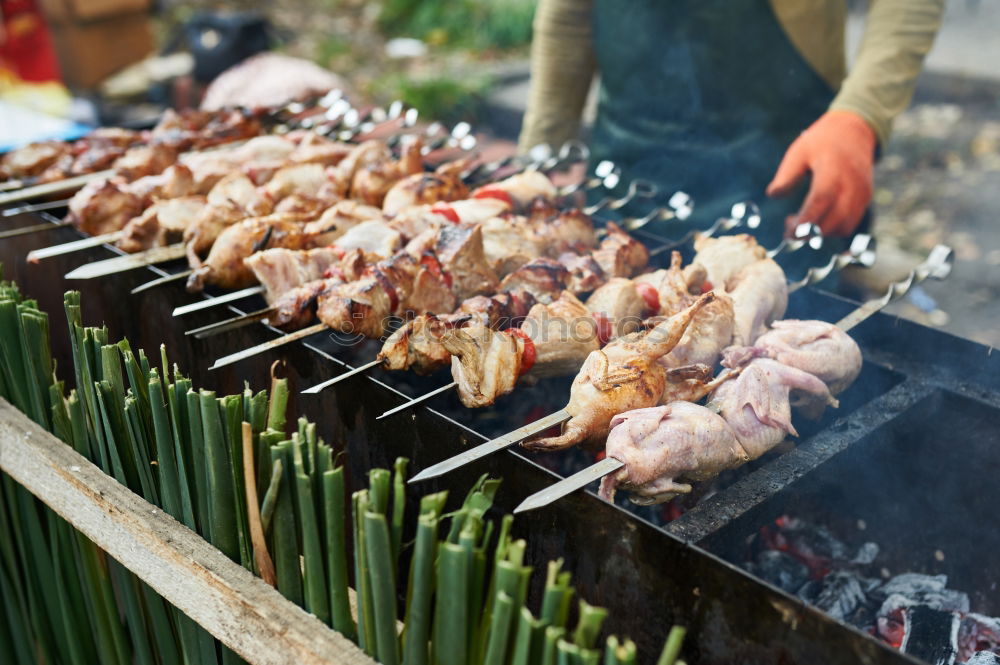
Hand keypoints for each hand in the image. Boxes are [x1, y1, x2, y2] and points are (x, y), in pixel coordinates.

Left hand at [766, 110, 876, 236]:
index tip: (788, 233)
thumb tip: (773, 195)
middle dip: (810, 233)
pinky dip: (832, 230)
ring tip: (800, 223)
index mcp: (833, 169)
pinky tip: (816, 220)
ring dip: (820, 234)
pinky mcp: (865, 199)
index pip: (822, 199)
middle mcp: (852, 183)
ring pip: (843, 227)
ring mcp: (862, 193)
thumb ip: (787, 174)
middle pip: (835, 219)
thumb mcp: (799, 151)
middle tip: (788, 231)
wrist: (854, 132)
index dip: (806, 220)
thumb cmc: (821, 142)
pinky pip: (849, 224)